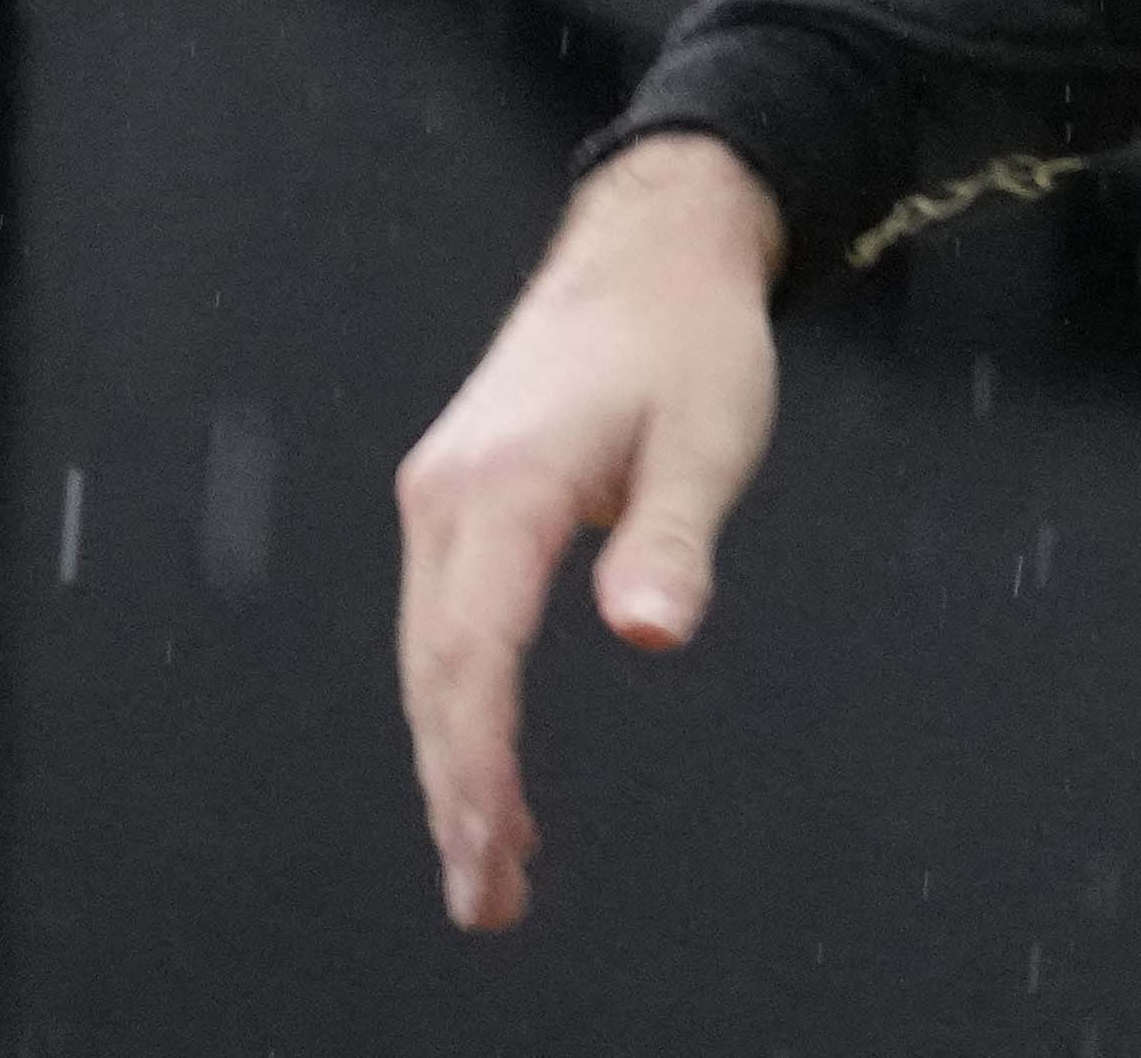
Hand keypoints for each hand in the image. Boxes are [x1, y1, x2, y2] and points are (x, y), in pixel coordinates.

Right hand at [386, 130, 787, 932]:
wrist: (651, 245)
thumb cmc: (687, 335)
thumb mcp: (709, 435)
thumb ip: (670, 540)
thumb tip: (648, 635)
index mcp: (504, 486)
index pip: (472, 653)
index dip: (477, 761)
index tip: (492, 843)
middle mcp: (449, 496)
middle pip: (436, 673)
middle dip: (457, 793)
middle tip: (490, 896)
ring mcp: (442, 496)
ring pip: (430, 656)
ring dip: (452, 759)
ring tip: (490, 860)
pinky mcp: (456, 498)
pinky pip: (443, 622)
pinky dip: (456, 702)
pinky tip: (483, 760)